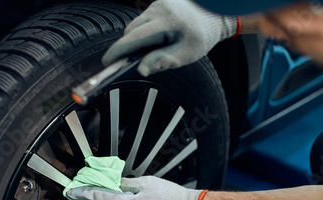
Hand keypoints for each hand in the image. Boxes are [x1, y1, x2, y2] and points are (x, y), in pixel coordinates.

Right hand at [102, 0, 236, 76]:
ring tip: (152, 51)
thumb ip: (164, 61)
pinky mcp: (158, 4)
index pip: (134, 37)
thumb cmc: (203, 35)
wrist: (215, 13)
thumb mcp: (187, 53)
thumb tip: (143, 70)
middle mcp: (159, 9)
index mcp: (167, 21)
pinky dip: (145, 33)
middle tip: (126, 63)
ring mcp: (158, 4)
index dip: (118, 51)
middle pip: (131, 30)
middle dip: (127, 48)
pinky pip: (144, 20)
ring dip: (137, 40)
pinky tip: (157, 41)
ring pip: (136, 25)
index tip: (107, 61)